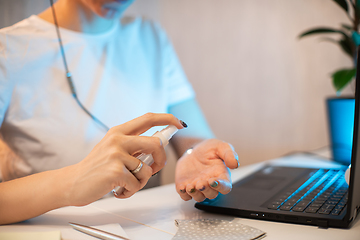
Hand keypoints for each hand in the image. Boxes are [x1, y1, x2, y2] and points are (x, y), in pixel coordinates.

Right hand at [61, 113, 184, 205]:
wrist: (72, 182)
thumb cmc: (96, 168)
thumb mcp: (113, 149)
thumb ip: (133, 145)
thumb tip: (159, 145)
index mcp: (119, 131)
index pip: (148, 118)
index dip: (167, 119)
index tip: (179, 124)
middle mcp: (118, 139)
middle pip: (155, 143)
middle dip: (161, 160)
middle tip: (155, 168)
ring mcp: (116, 154)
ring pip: (148, 168)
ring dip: (142, 181)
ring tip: (128, 183)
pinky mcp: (115, 171)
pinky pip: (137, 183)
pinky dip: (132, 190)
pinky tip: (119, 189)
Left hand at [175, 139, 238, 201]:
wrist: (194, 150)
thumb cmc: (210, 149)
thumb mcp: (221, 146)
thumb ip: (229, 154)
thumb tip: (235, 164)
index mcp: (221, 176)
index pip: (225, 187)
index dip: (220, 186)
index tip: (213, 181)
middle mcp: (210, 184)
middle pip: (211, 194)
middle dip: (206, 190)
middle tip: (201, 183)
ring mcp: (198, 187)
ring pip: (199, 197)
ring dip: (195, 194)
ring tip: (190, 186)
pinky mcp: (187, 186)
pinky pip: (185, 196)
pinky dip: (184, 194)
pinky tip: (182, 187)